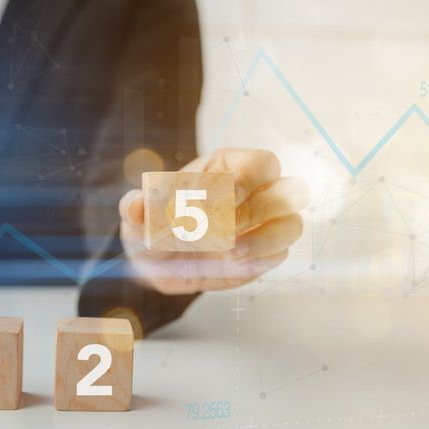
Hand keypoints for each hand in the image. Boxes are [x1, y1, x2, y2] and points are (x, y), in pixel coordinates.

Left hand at [118, 148, 309, 293]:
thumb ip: (136, 207)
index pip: (260, 164)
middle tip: (224, 229)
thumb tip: (136, 205)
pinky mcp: (265, 254)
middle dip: (256, 211)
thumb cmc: (153, 227)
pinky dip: (259, 261)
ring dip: (263, 240)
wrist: (158, 262)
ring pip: (291, 224)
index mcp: (228, 168)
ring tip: (228, 253)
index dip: (249, 180)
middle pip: (286, 191)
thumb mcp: (138, 216)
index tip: (225, 200)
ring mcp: (264, 224)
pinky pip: (280, 254)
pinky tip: (231, 264)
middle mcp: (255, 192)